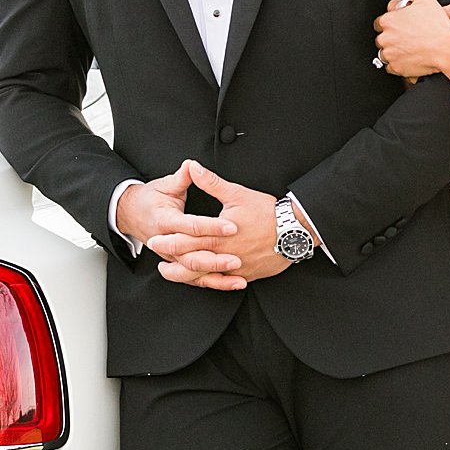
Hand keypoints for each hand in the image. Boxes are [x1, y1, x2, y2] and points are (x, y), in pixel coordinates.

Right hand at [116, 163, 244, 287]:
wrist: (131, 214)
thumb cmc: (150, 199)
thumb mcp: (165, 186)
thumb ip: (182, 178)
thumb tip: (192, 165)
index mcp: (165, 222)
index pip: (191, 227)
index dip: (212, 227)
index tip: (232, 226)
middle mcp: (166, 244)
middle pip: (192, 256)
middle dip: (216, 258)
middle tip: (238, 257)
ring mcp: (171, 258)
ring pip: (193, 272)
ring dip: (216, 274)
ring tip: (238, 274)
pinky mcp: (177, 265)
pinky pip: (196, 279)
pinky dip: (215, 282)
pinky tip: (234, 282)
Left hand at [146, 161, 289, 284]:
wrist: (294, 231)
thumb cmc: (267, 212)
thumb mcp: (237, 194)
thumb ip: (211, 183)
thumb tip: (193, 167)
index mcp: (218, 235)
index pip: (186, 239)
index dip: (168, 240)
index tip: (154, 240)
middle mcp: (223, 254)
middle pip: (190, 259)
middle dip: (170, 258)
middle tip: (156, 255)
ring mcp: (234, 267)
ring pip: (203, 275)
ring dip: (184, 275)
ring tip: (171, 273)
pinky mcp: (245, 274)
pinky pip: (223, 282)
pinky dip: (209, 281)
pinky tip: (201, 280)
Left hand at [373, 0, 449, 79]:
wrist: (447, 48)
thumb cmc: (437, 24)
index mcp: (388, 20)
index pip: (380, 22)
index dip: (391, 24)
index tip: (401, 26)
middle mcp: (385, 37)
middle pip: (382, 38)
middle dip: (392, 38)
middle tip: (407, 38)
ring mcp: (390, 54)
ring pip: (386, 53)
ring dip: (394, 51)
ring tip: (409, 49)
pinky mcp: (396, 68)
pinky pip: (392, 67)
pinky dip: (399, 64)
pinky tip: (410, 59)